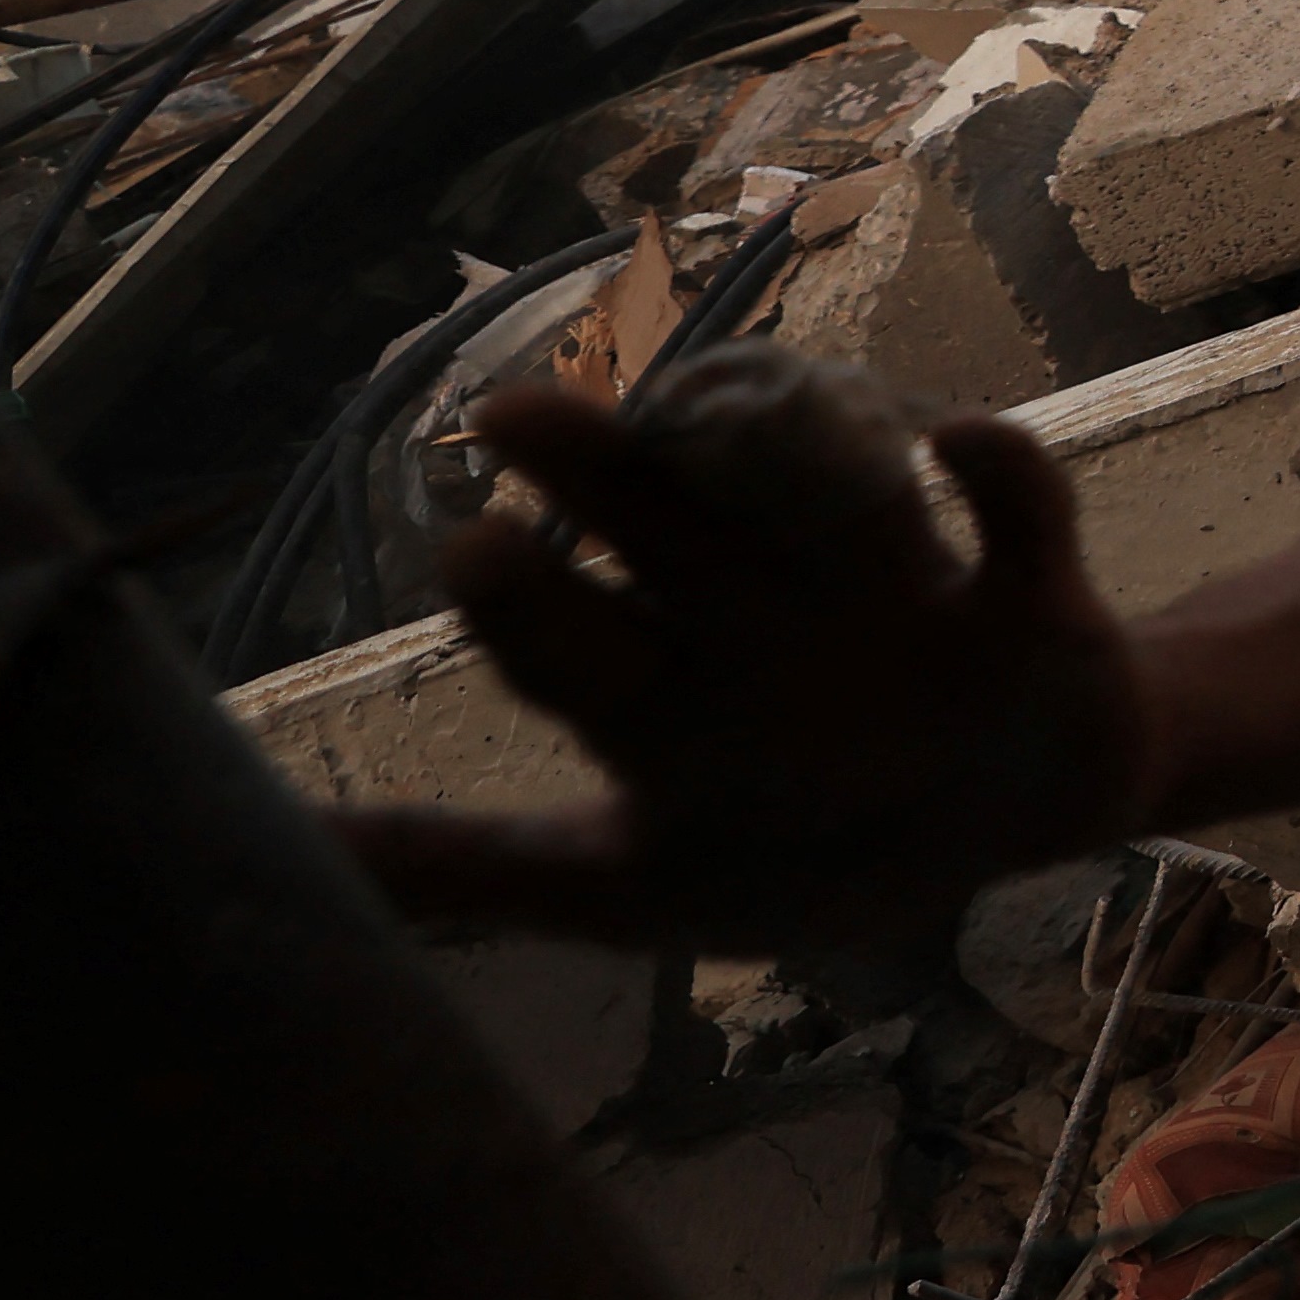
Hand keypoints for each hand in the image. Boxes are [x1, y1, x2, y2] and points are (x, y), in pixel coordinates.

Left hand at [337, 358, 1158, 951]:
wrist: (1013, 822)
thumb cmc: (808, 849)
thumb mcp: (627, 887)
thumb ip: (467, 869)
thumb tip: (277, 854)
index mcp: (667, 703)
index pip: (568, 642)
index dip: (517, 597)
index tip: (475, 545)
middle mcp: (762, 627)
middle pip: (673, 540)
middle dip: (598, 481)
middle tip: (511, 411)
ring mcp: (891, 606)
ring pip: (840, 516)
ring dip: (799, 469)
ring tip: (740, 415)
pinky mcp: (1022, 602)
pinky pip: (1022, 521)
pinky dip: (1003, 476)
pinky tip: (961, 442)